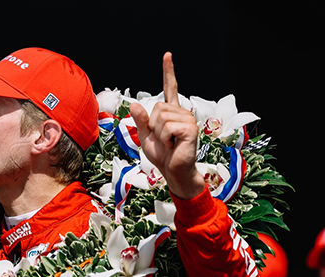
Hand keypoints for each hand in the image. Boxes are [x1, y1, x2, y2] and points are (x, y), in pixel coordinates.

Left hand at [129, 52, 204, 199]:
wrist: (174, 172)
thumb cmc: (163, 156)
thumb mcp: (146, 137)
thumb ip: (140, 121)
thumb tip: (134, 104)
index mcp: (172, 113)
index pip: (170, 88)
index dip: (168, 72)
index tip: (167, 55)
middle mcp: (182, 113)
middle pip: (156, 107)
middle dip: (153, 126)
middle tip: (163, 140)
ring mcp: (188, 120)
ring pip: (160, 117)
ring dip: (159, 134)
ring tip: (169, 143)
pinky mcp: (190, 129)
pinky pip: (167, 127)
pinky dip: (165, 139)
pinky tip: (174, 146)